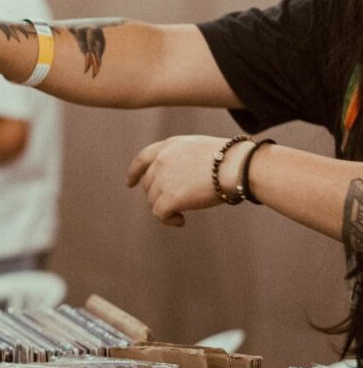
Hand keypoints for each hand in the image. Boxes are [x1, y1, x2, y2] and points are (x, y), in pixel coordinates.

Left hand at [127, 135, 249, 226]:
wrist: (237, 165)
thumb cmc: (229, 159)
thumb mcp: (198, 149)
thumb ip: (181, 159)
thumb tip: (175, 180)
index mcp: (168, 146)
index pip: (143, 158)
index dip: (134, 172)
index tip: (130, 183)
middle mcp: (161, 160)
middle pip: (148, 185)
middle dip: (157, 196)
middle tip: (176, 205)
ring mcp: (163, 179)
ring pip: (152, 200)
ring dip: (165, 209)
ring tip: (182, 214)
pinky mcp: (169, 197)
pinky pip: (159, 214)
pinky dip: (168, 220)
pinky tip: (181, 221)